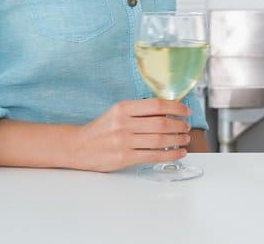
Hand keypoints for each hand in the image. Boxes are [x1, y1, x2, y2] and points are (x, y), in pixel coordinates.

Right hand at [70, 99, 191, 171]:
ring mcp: (123, 141)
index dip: (175, 107)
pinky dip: (170, 154)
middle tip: (186, 127)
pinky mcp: (124, 158)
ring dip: (177, 139)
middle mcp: (123, 123)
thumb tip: (169, 111)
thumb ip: (139, 111)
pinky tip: (179, 152)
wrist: (78, 146)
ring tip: (185, 139)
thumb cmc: (101, 129)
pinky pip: (153, 155)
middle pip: (160, 123)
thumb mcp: (117, 112)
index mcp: (122, 108)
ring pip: (159, 140)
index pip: (156, 105)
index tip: (185, 111)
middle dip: (179, 125)